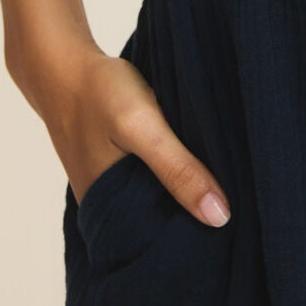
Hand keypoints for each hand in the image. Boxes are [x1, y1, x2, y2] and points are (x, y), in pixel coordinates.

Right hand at [33, 40, 231, 226]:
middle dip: (197, 212)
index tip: (239, 220)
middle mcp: (111, 211)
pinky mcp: (120, 167)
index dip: (200, 233)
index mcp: (111, 216)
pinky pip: (154, 178)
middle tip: (242, 194)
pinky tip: (197, 157)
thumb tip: (219, 217)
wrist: (63, 63)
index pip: (165, 243)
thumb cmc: (98, 93)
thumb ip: (178, 169)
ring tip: (227, 178)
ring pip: (161, 199)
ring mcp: (115, 189)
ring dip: (187, 189)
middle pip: (166, 222)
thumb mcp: (141, 127)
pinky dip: (174, 170)